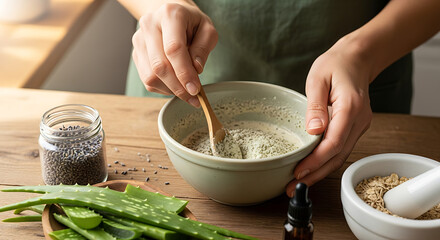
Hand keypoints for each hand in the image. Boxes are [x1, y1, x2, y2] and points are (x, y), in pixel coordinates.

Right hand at [132, 2, 217, 106]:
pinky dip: (163, 88)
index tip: (195, 89)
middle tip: (193, 97)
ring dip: (170, 90)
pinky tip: (175, 86)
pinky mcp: (136, 54)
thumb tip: (196, 69)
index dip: (184, 73)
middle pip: (159, 65)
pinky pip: (147, 79)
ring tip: (186, 92)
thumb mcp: (207, 30)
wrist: (171, 16)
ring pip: (150, 76)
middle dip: (178, 87)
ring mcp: (139, 40)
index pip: (173, 49)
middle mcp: (150, 25)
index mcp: (170, 15)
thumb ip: (203, 48)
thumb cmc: (192, 23)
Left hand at [286, 37, 372, 196]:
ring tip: (299, 183)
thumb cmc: (335, 65)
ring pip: (341, 156)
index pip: (334, 142)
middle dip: (316, 174)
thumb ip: (315, 105)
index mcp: (350, 107)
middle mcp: (359, 120)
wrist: (356, 59)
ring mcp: (360, 125)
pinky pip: (341, 148)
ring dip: (320, 171)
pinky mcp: (355, 127)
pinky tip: (312, 168)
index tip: (298, 172)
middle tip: (293, 187)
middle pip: (338, 155)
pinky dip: (326, 161)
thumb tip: (313, 131)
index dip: (316, 161)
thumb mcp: (318, 79)